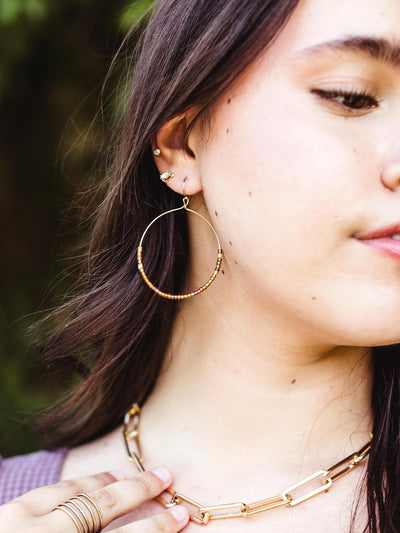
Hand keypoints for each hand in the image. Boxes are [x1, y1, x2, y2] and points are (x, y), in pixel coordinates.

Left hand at [0, 467, 188, 531]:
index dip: (154, 530)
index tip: (179, 517)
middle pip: (99, 508)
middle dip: (138, 492)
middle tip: (165, 479)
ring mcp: (21, 523)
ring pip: (73, 492)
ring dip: (108, 481)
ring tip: (133, 476)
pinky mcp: (7, 512)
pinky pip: (49, 490)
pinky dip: (78, 483)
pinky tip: (93, 481)